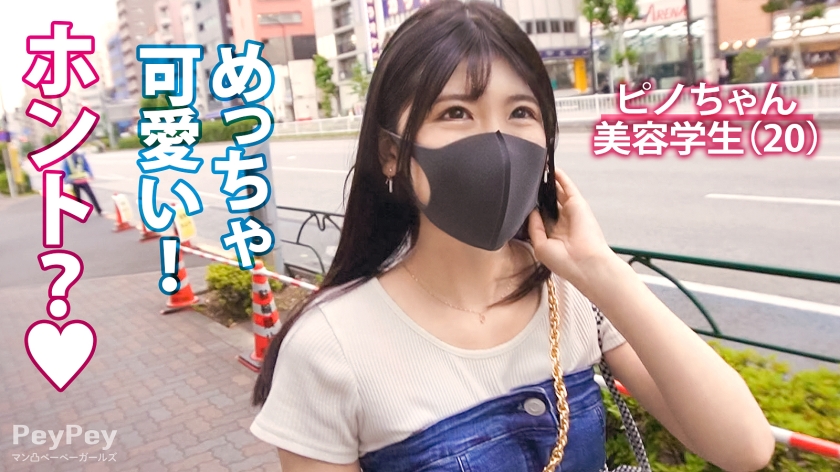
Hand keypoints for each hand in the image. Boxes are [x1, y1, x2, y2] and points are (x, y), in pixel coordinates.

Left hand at [527, 169, 616, 286]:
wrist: (584, 263)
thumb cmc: (564, 261)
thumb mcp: (540, 246)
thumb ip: (534, 227)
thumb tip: (532, 210)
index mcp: (553, 235)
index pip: (540, 217)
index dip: (532, 208)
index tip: (521, 200)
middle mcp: (562, 223)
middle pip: (548, 203)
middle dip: (539, 194)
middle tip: (528, 182)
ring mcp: (570, 212)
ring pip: (558, 193)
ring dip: (549, 182)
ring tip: (537, 171)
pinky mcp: (578, 204)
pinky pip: (568, 187)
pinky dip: (561, 178)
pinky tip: (552, 169)